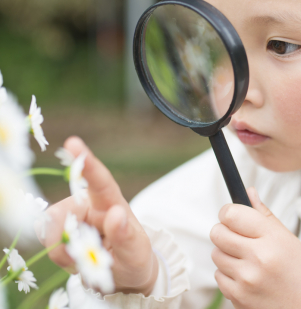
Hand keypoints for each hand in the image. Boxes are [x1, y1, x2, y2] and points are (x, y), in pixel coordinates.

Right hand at [37, 136, 157, 295]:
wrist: (125, 274)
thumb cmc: (134, 258)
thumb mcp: (135, 251)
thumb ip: (125, 235)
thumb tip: (116, 213)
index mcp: (112, 203)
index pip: (99, 181)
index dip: (85, 162)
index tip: (73, 144)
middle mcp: (90, 205)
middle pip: (62, 210)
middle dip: (65, 235)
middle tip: (83, 256)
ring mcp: (75, 217)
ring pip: (51, 228)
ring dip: (65, 251)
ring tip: (89, 258)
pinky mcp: (63, 231)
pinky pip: (48, 243)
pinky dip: (61, 257)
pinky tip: (78, 260)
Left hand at [210, 187, 300, 308]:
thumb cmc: (295, 268)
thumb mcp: (285, 236)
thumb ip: (263, 213)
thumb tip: (248, 191)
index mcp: (271, 238)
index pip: (232, 214)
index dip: (227, 211)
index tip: (231, 215)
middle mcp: (258, 258)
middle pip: (217, 232)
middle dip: (223, 231)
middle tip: (235, 236)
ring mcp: (246, 279)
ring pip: (216, 254)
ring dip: (225, 253)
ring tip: (244, 258)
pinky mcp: (238, 296)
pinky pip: (218, 275)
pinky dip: (227, 274)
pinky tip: (245, 275)